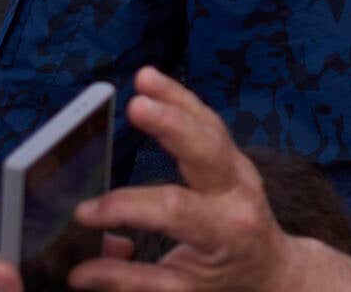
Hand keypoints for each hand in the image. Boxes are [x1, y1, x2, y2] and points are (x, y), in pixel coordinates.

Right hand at [54, 65, 350, 290]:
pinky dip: (183, 101)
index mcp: (226, 230)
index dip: (126, 208)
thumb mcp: (180, 290)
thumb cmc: (224, 281)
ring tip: (144, 79)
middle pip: (207, 151)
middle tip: (137, 106)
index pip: (172, 210)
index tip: (84, 213)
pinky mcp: (233, 157)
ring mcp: (239, 169)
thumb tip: (78, 274)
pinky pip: (209, 124)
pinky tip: (156, 83)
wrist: (272, 269)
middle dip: (172, 125)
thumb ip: (129, 281)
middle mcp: (238, 192)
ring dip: (176, 100)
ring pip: (210, 127)